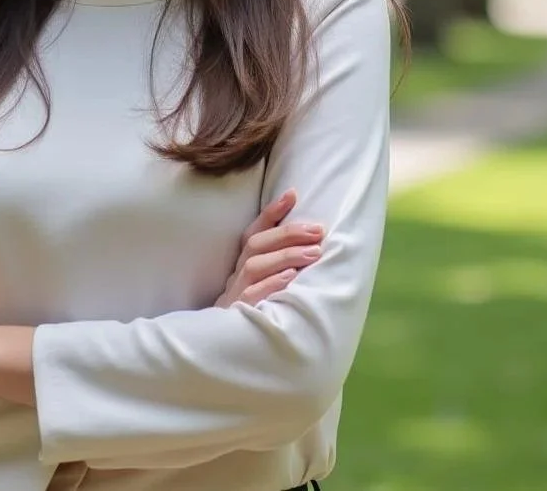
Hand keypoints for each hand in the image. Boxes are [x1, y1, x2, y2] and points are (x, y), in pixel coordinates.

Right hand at [215, 189, 323, 308]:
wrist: (228, 353)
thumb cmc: (255, 316)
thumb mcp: (263, 289)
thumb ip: (278, 268)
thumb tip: (312, 246)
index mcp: (242, 267)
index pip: (254, 232)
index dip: (271, 212)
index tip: (292, 194)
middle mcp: (236, 276)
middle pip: (256, 245)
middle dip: (287, 233)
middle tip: (318, 230)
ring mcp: (236, 295)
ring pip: (254, 267)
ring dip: (286, 256)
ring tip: (314, 252)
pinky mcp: (239, 315)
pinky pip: (253, 296)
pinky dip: (272, 285)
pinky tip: (291, 278)